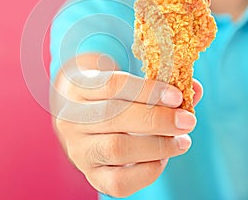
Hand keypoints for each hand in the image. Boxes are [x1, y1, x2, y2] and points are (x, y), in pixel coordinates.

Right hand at [51, 55, 201, 197]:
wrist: (84, 116)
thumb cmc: (111, 96)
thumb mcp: (125, 82)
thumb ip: (158, 85)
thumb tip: (194, 90)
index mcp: (78, 86)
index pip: (112, 85)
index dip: (147, 90)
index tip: (176, 95)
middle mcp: (71, 118)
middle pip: (114, 117)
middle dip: (157, 120)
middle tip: (187, 120)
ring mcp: (78, 149)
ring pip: (117, 148)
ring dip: (157, 146)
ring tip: (181, 141)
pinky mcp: (90, 174)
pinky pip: (118, 182)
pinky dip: (147, 171)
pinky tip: (161, 159)